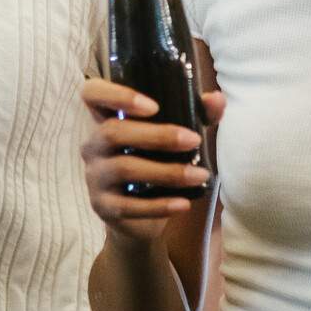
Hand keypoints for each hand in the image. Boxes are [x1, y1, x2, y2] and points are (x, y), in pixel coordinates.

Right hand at [80, 78, 224, 244]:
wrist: (140, 217)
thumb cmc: (157, 161)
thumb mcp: (176, 134)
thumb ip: (196, 114)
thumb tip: (217, 99)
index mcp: (107, 117)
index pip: (92, 92)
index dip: (116, 94)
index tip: (153, 106)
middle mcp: (94, 144)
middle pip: (113, 132)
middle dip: (157, 135)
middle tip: (194, 140)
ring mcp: (95, 176)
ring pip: (124, 168)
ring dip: (167, 172)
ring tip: (200, 175)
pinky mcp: (103, 206)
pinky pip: (129, 205)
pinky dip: (160, 205)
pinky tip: (184, 203)